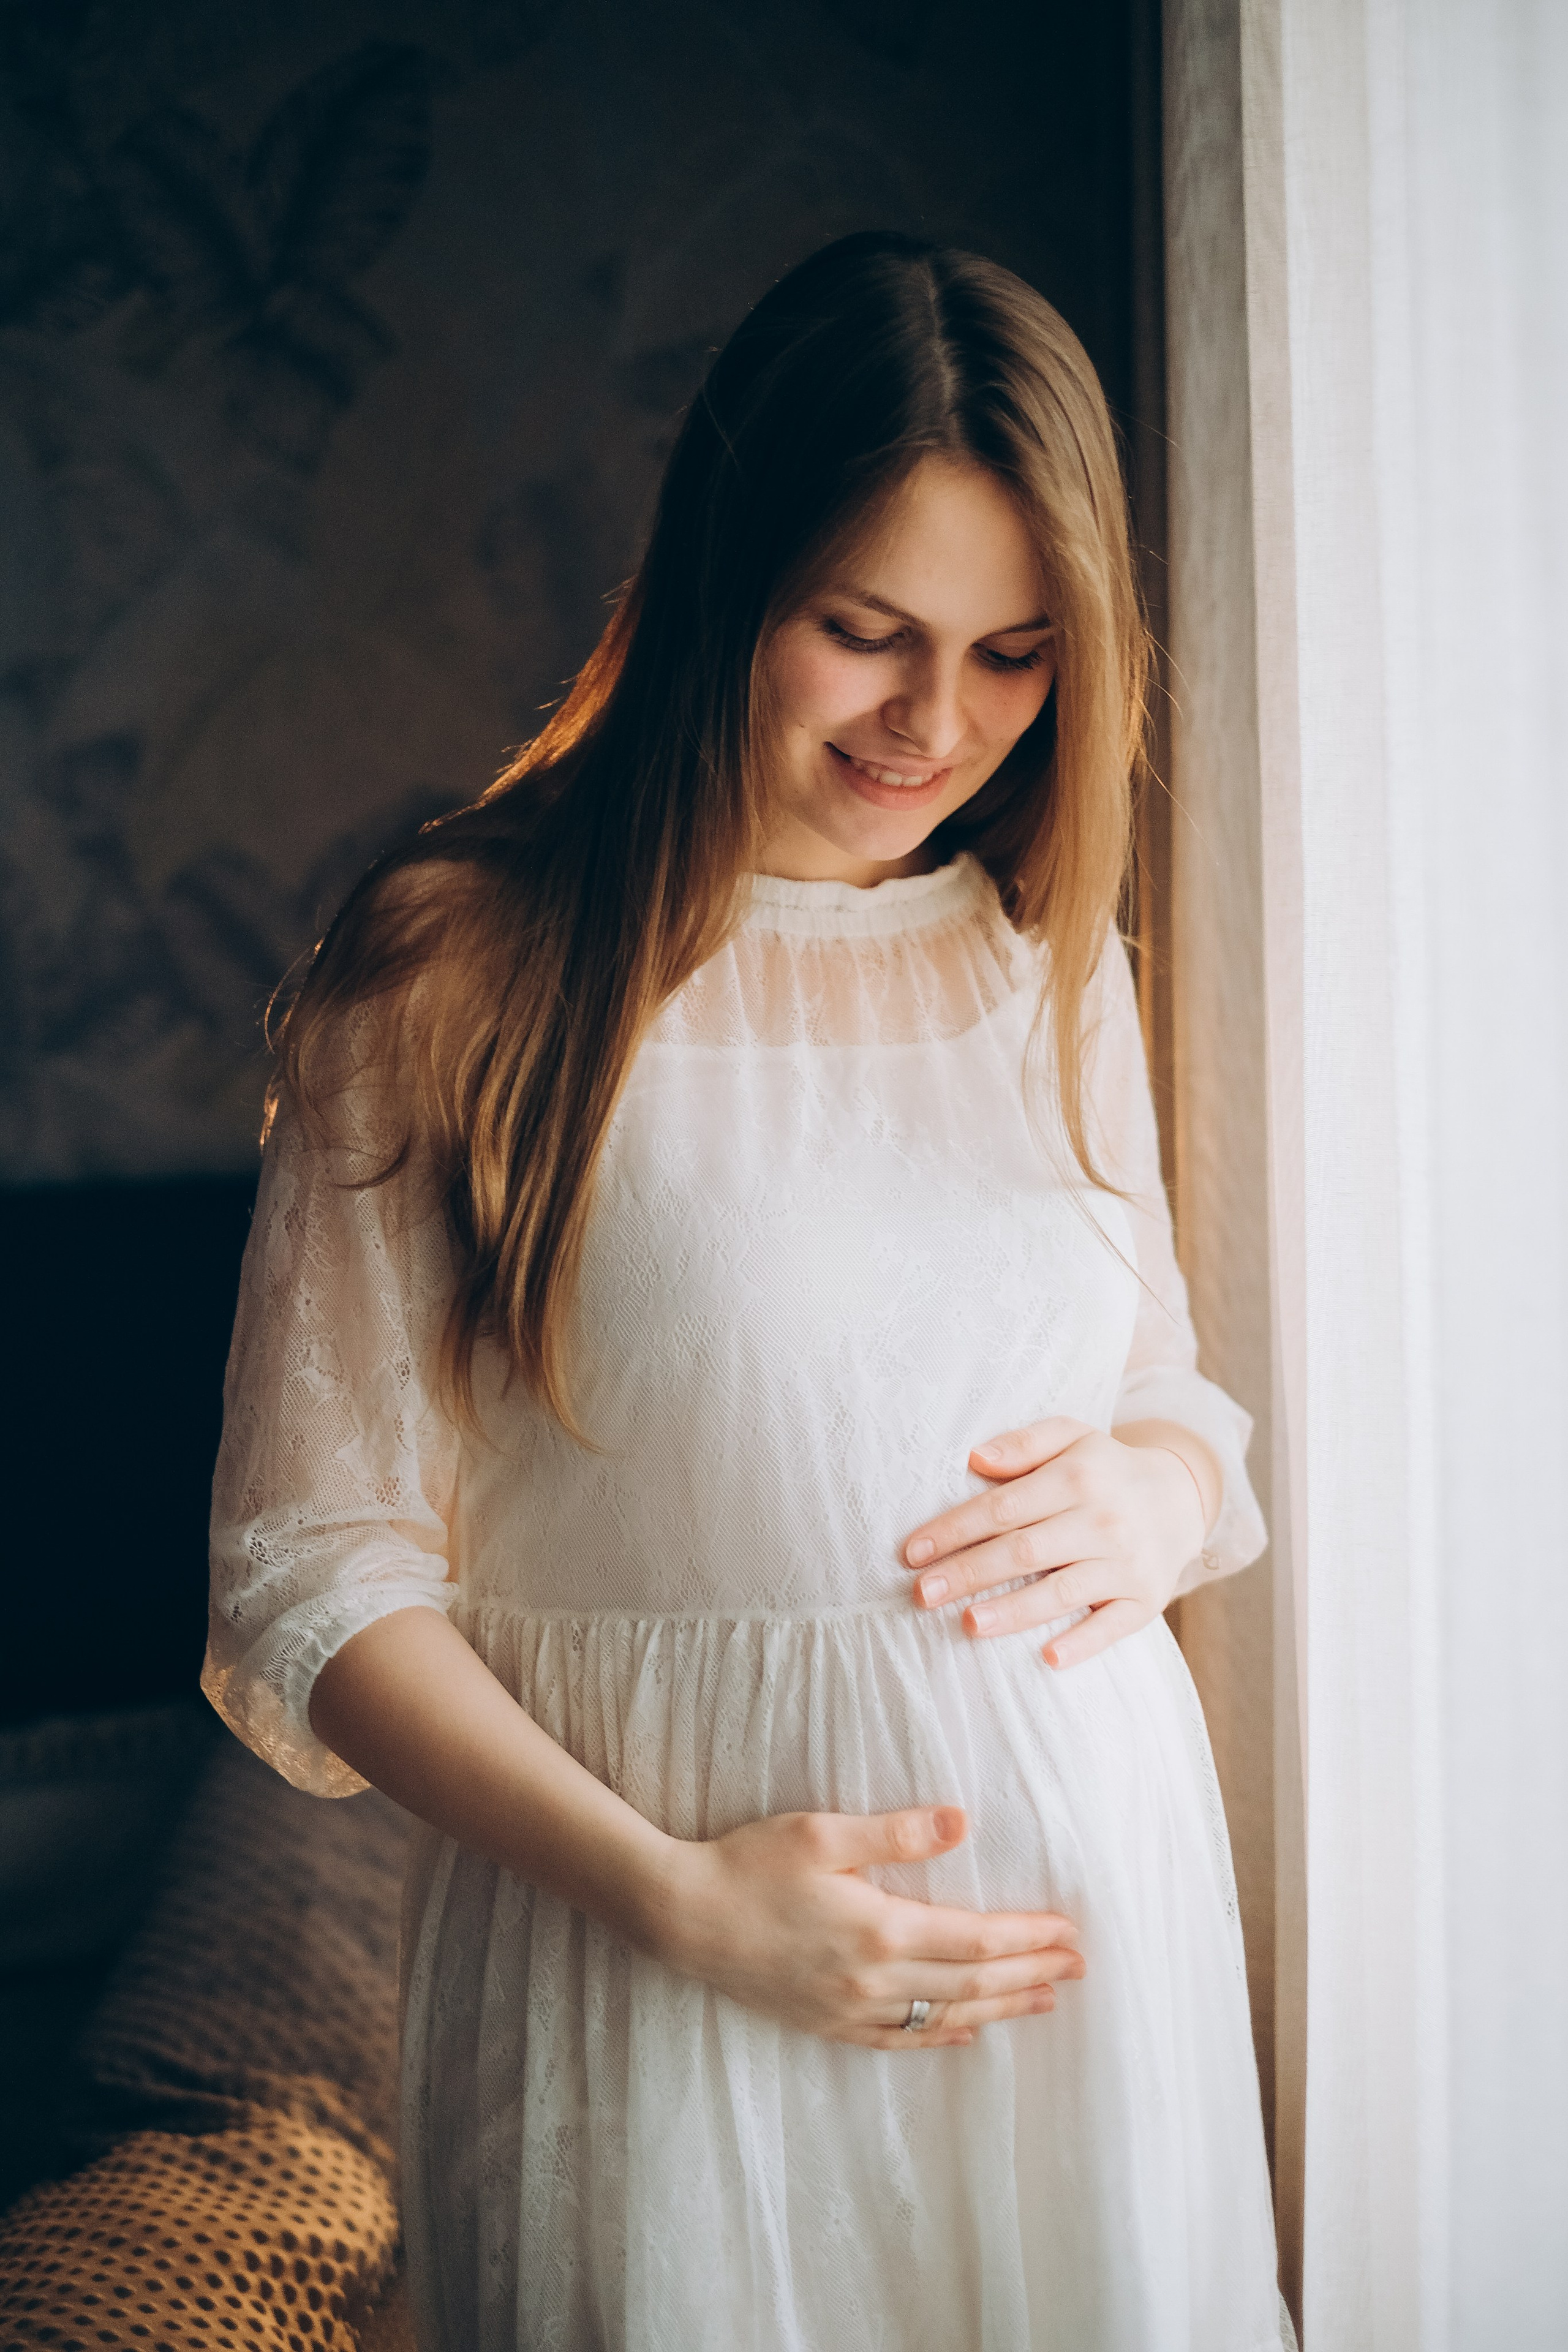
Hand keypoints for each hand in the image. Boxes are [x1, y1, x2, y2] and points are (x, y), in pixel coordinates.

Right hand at [651, 1805, 1083, 2049]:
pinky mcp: (825, 2022)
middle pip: (972, 1983)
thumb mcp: (822, 1833)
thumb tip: (961, 1822)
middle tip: (1078, 1968)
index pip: (976, 1939)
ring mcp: (850, 2008)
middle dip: (1031, 1975)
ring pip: (943, 2016)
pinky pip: (898, 2039)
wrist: (683, 1917)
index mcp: (881, 1928)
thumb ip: (895, 1832)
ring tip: (1043, 2001)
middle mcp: (874, 1979)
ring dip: (1000, 2008)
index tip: (1069, 1931)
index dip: (1028, 1937)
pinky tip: (966, 2033)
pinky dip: (941, 2036)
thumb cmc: (750, 1864)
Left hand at [902, 1416, 1215, 1670]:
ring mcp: (1125, 1564)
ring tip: (968, 1625)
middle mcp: (1102, 1520)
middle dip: (968, 1574)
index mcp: (1077, 1477)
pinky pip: (1112, 1627)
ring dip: (1013, 1611)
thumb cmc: (1105, 1470)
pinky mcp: (1146, 1600)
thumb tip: (975, 1458)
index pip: (1003, 1507)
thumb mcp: (1072, 1437)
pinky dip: (1082, 1643)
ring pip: (1062, 1592)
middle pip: (1024, 1551)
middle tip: (922, 1594)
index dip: (955, 1530)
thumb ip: (1024, 1444)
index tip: (913, 1552)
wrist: (1180, 1499)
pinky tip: (1048, 1659)